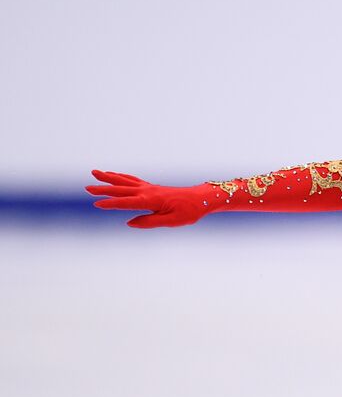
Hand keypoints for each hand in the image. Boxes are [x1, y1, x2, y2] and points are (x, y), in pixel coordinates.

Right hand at [86, 170, 212, 227]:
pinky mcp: (151, 188)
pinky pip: (132, 180)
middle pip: (121, 190)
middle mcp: (147, 192)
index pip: (126, 203)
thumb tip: (130, 223)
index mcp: (151, 201)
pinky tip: (114, 176)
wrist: (200, 199)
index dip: (111, 204)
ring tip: (94, 173)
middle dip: (103, 189)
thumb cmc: (188, 212)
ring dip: (109, 178)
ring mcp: (149, 188)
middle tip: (87, 188)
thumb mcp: (171, 221)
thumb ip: (150, 222)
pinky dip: (121, 177)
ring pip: (125, 182)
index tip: (97, 204)